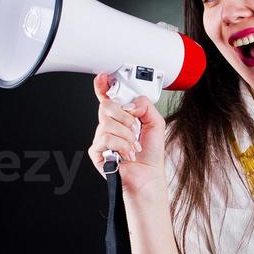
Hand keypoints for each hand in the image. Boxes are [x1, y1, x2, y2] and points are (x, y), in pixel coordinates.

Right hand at [88, 74, 166, 195]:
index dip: (103, 86)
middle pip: (106, 106)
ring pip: (108, 123)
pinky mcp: (97, 151)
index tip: (104, 78)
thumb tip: (131, 103)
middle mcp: (110, 125)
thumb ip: (146, 106)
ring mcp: (102, 137)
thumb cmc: (151, 154)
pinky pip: (105, 138)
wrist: (148, 176)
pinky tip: (126, 153)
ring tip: (134, 146)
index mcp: (122, 116)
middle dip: (125, 117)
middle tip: (135, 128)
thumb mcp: (156, 123)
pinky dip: (121, 146)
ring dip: (127, 136)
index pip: (108, 97)